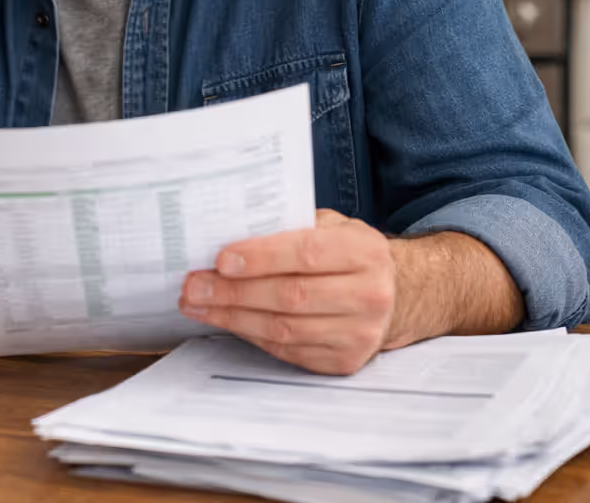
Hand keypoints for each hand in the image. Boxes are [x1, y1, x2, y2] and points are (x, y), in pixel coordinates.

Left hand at [178, 209, 397, 374]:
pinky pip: (287, 350)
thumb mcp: (332, 227)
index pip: (307, 254)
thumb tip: (231, 234)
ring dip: (233, 317)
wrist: (395, 295)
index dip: (260, 258)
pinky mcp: (344, 361)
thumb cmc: (349, 255)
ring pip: (284, 329)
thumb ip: (291, 227)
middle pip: (291, 296)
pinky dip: (250, 335)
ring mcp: (359, 333)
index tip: (220, 260)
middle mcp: (369, 295)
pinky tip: (226, 321)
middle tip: (194, 286)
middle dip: (234, 292)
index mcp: (364, 252)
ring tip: (198, 305)